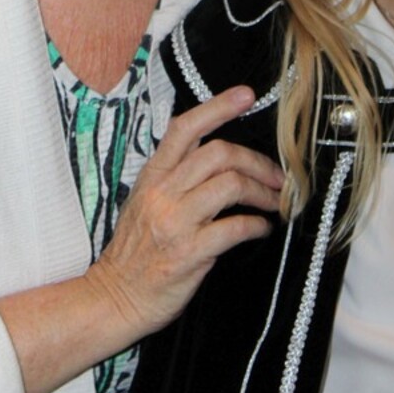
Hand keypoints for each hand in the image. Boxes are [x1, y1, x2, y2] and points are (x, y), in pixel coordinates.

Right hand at [89, 85, 282, 342]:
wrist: (114, 297)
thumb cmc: (135, 251)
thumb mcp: (145, 201)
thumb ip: (174, 176)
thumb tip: (217, 155)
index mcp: (153, 176)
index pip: (185, 128)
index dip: (218, 106)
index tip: (246, 95)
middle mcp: (163, 192)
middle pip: (220, 153)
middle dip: (258, 160)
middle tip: (278, 175)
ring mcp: (175, 222)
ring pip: (231, 185)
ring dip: (264, 192)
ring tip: (275, 202)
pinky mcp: (189, 252)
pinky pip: (234, 228)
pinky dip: (257, 225)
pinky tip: (262, 228)